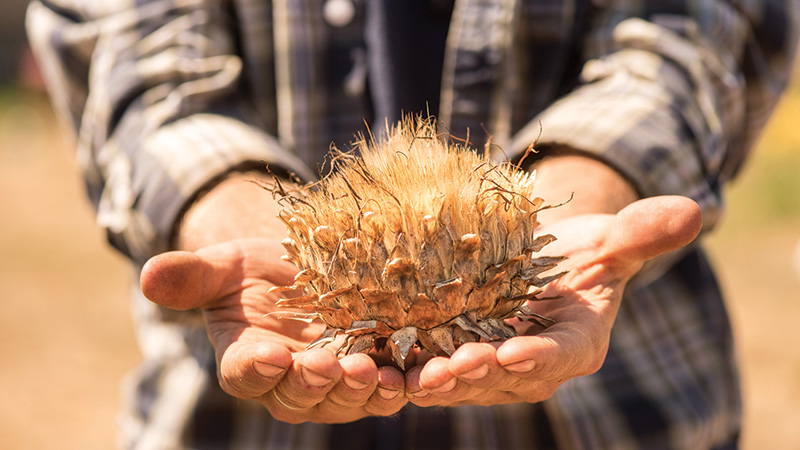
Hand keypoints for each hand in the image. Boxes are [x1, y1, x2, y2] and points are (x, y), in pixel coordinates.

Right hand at [140, 237, 407, 422]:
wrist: (302, 269)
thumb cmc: (254, 272)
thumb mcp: (225, 266)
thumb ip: (192, 276)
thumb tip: (150, 275)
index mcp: (248, 361)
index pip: (246, 374)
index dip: (255, 369)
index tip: (268, 356)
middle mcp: (291, 382)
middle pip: (301, 395)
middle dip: (316, 383)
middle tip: (331, 366)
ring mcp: (336, 381)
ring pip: (348, 397)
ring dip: (363, 390)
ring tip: (378, 373)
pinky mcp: (377, 369)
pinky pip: (393, 383)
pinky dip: (408, 381)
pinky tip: (423, 371)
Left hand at [405, 195, 701, 406]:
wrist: (544, 258)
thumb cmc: (583, 252)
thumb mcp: (612, 239)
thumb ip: (641, 233)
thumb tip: (692, 210)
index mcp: (576, 343)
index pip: (561, 356)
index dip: (541, 358)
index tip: (516, 354)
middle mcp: (533, 363)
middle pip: (504, 375)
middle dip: (477, 375)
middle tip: (446, 370)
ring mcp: (491, 362)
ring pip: (464, 377)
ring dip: (437, 379)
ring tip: (409, 377)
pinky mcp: (457, 352)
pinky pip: (433, 362)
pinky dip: (410, 365)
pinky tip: (382, 361)